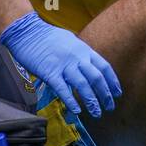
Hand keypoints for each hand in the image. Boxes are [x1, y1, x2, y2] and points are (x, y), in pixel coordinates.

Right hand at [0, 11, 121, 116]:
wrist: (27, 32)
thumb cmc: (48, 37)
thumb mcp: (71, 41)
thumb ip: (81, 54)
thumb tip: (89, 65)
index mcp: (84, 50)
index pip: (104, 67)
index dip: (113, 82)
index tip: (117, 94)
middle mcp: (77, 58)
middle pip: (97, 78)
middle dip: (105, 95)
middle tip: (109, 107)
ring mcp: (64, 65)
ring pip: (83, 85)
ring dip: (92, 101)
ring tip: (96, 113)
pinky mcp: (50, 72)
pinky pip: (63, 89)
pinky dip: (71, 101)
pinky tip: (76, 111)